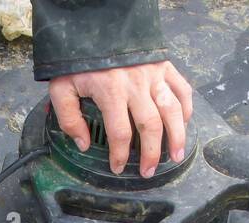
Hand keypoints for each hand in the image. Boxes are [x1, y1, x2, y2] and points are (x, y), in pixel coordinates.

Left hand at [48, 61, 193, 177]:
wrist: (94, 24)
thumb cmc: (77, 58)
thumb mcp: (62, 88)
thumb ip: (69, 118)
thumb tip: (83, 144)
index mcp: (111, 91)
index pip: (120, 133)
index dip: (120, 155)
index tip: (117, 168)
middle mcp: (136, 84)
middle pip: (151, 126)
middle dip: (150, 154)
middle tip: (147, 171)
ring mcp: (153, 74)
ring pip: (172, 110)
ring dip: (177, 136)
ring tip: (175, 156)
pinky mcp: (164, 65)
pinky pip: (182, 89)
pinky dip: (186, 109)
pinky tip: (184, 125)